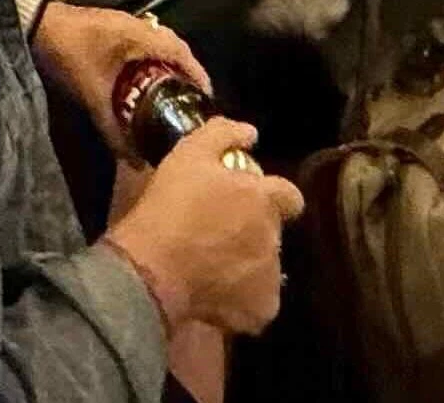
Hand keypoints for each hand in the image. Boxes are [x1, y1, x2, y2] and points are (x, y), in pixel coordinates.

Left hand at [33, 3, 213, 161]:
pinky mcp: (109, 29)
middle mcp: (136, 26)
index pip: (181, 52)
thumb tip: (133, 159)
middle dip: (184, 73)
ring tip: (171, 93)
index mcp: (140, 36)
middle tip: (190, 99)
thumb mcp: (92, 94)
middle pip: (173, 48)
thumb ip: (113, 129)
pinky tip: (142, 83)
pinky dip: (149, 63)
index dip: (197, 73)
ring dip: (166, 66)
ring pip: (156, 45)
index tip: (206, 97)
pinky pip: (141, 45)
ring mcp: (121, 25)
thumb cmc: (67, 53)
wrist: (33, 26)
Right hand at [106, 119, 302, 338]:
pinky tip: (215, 293)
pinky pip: (257, 304)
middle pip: (272, 233)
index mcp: (264, 199)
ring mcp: (270, 278)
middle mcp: (274, 238)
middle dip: (252, 231)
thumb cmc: (170, 207)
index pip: (291, 196)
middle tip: (218, 233)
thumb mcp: (188, 154)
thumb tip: (251, 132)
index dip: (275, 198)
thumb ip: (223, 134)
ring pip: (264, 268)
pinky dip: (241, 300)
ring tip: (211, 266)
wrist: (152, 267)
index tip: (251, 202)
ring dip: (247, 264)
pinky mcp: (260, 311)